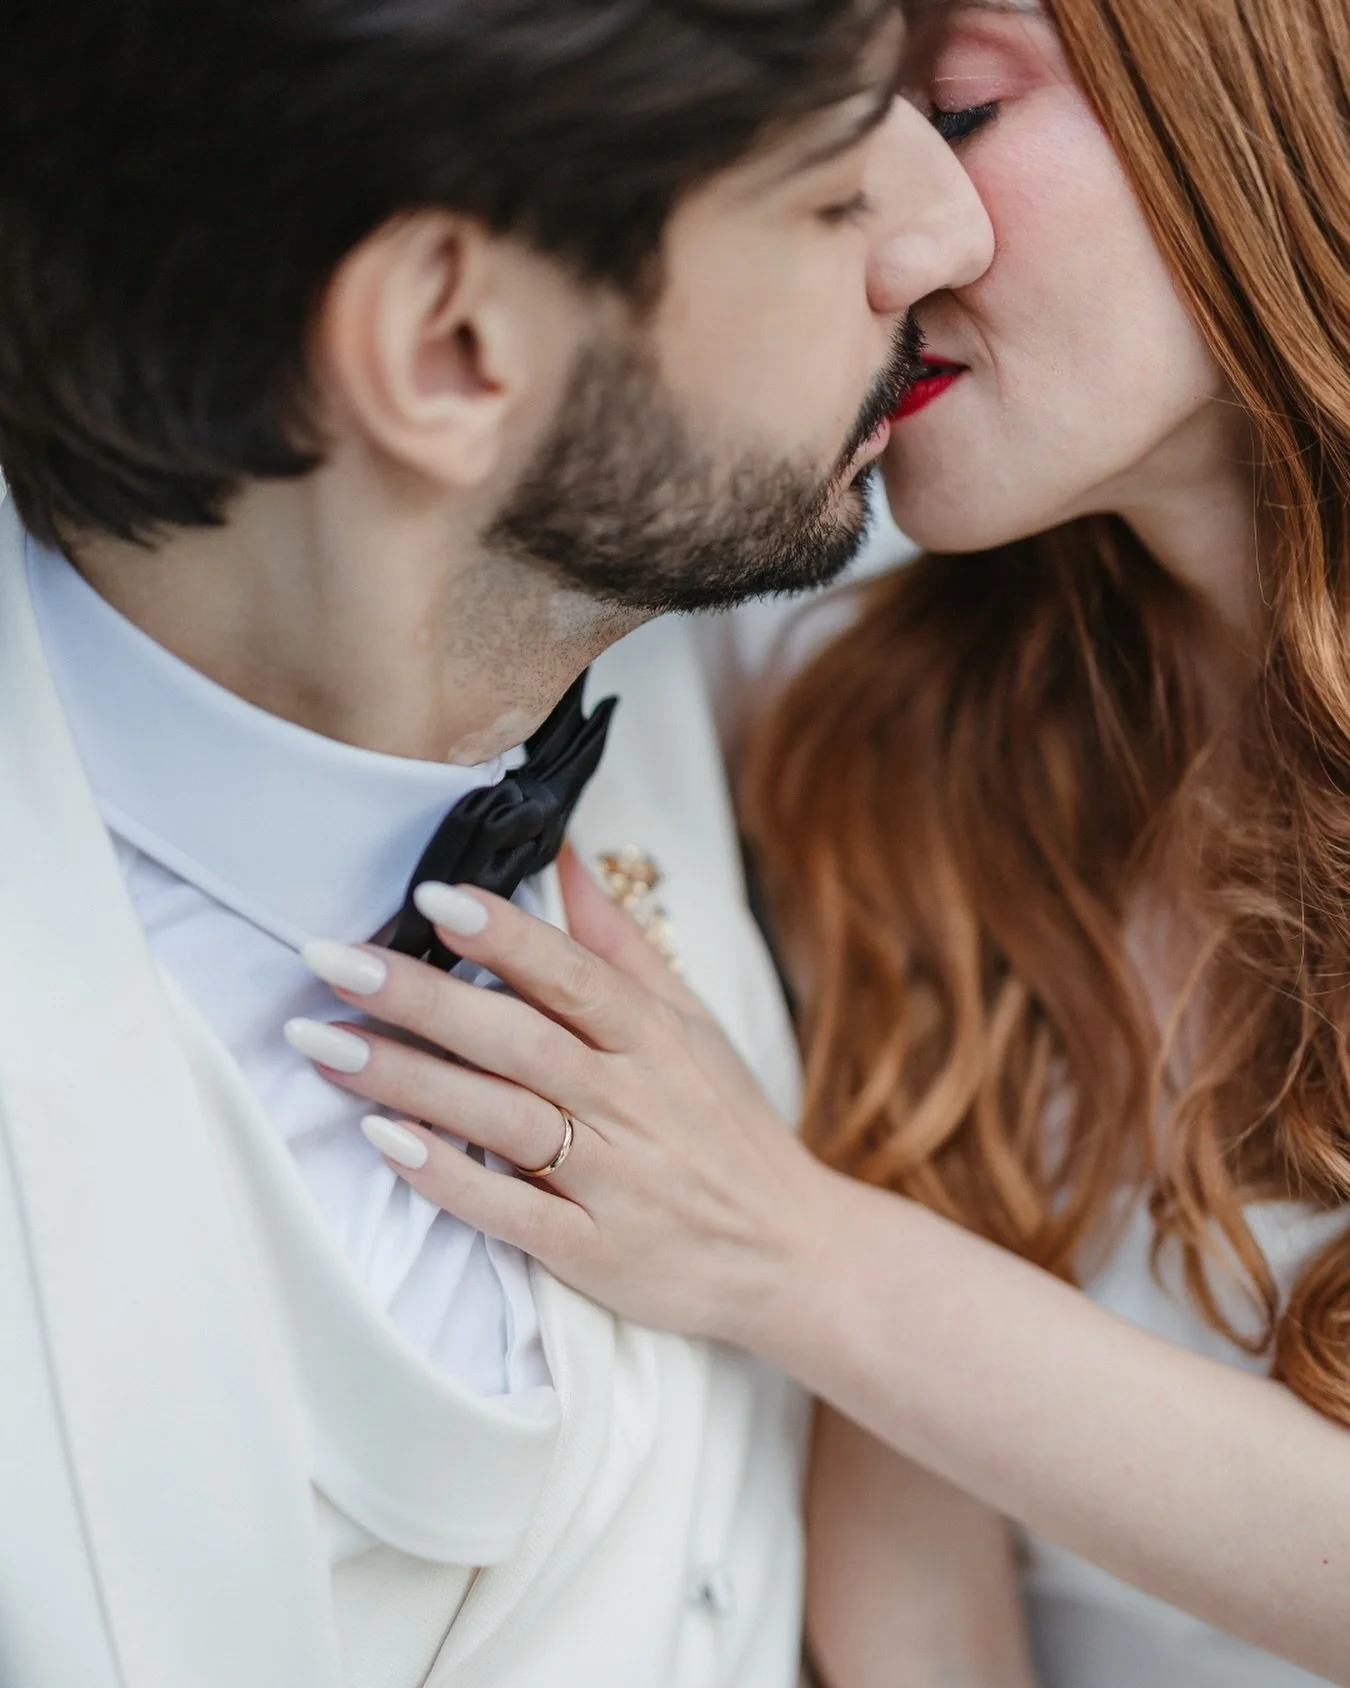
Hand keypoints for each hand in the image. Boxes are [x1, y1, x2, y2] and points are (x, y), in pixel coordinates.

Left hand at [290, 848, 839, 1345]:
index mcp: (651, 1038)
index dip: (503, 935)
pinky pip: (512, 1213)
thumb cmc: (728, 1126)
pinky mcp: (593, 1250)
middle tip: (331, 961)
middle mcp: (629, 1101)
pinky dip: (450, 1178)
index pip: (571, 975)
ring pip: (501, 1118)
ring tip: (324, 1042)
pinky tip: (386, 1143)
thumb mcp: (691, 1023)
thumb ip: (617, 945)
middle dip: (421, 997)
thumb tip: (562, 857)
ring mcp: (612, 1179)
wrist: (791, 1252)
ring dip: (409, 1078)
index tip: (431, 895)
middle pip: (517, 1039)